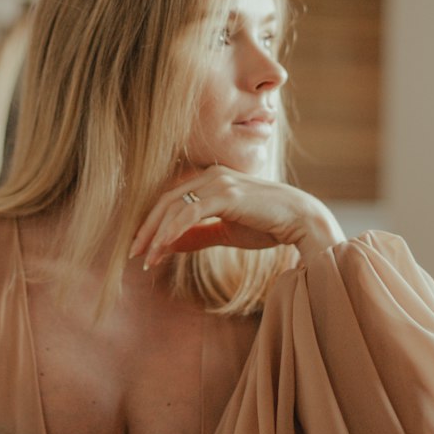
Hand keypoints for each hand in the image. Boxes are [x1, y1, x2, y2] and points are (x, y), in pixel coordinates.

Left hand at [130, 168, 343, 268]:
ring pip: (174, 207)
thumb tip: (169, 245)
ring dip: (155, 234)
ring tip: (146, 259)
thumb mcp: (226, 232)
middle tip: (133, 254)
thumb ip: (198, 235)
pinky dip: (171, 232)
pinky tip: (162, 249)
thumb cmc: (268, 225)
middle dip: (146, 229)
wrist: (301, 220)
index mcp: (211, 179)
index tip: (141, 247)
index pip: (171, 199)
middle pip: (166, 200)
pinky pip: (189, 213)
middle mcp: (211, 175)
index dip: (152, 222)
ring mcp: (218, 181)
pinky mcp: (226, 194)